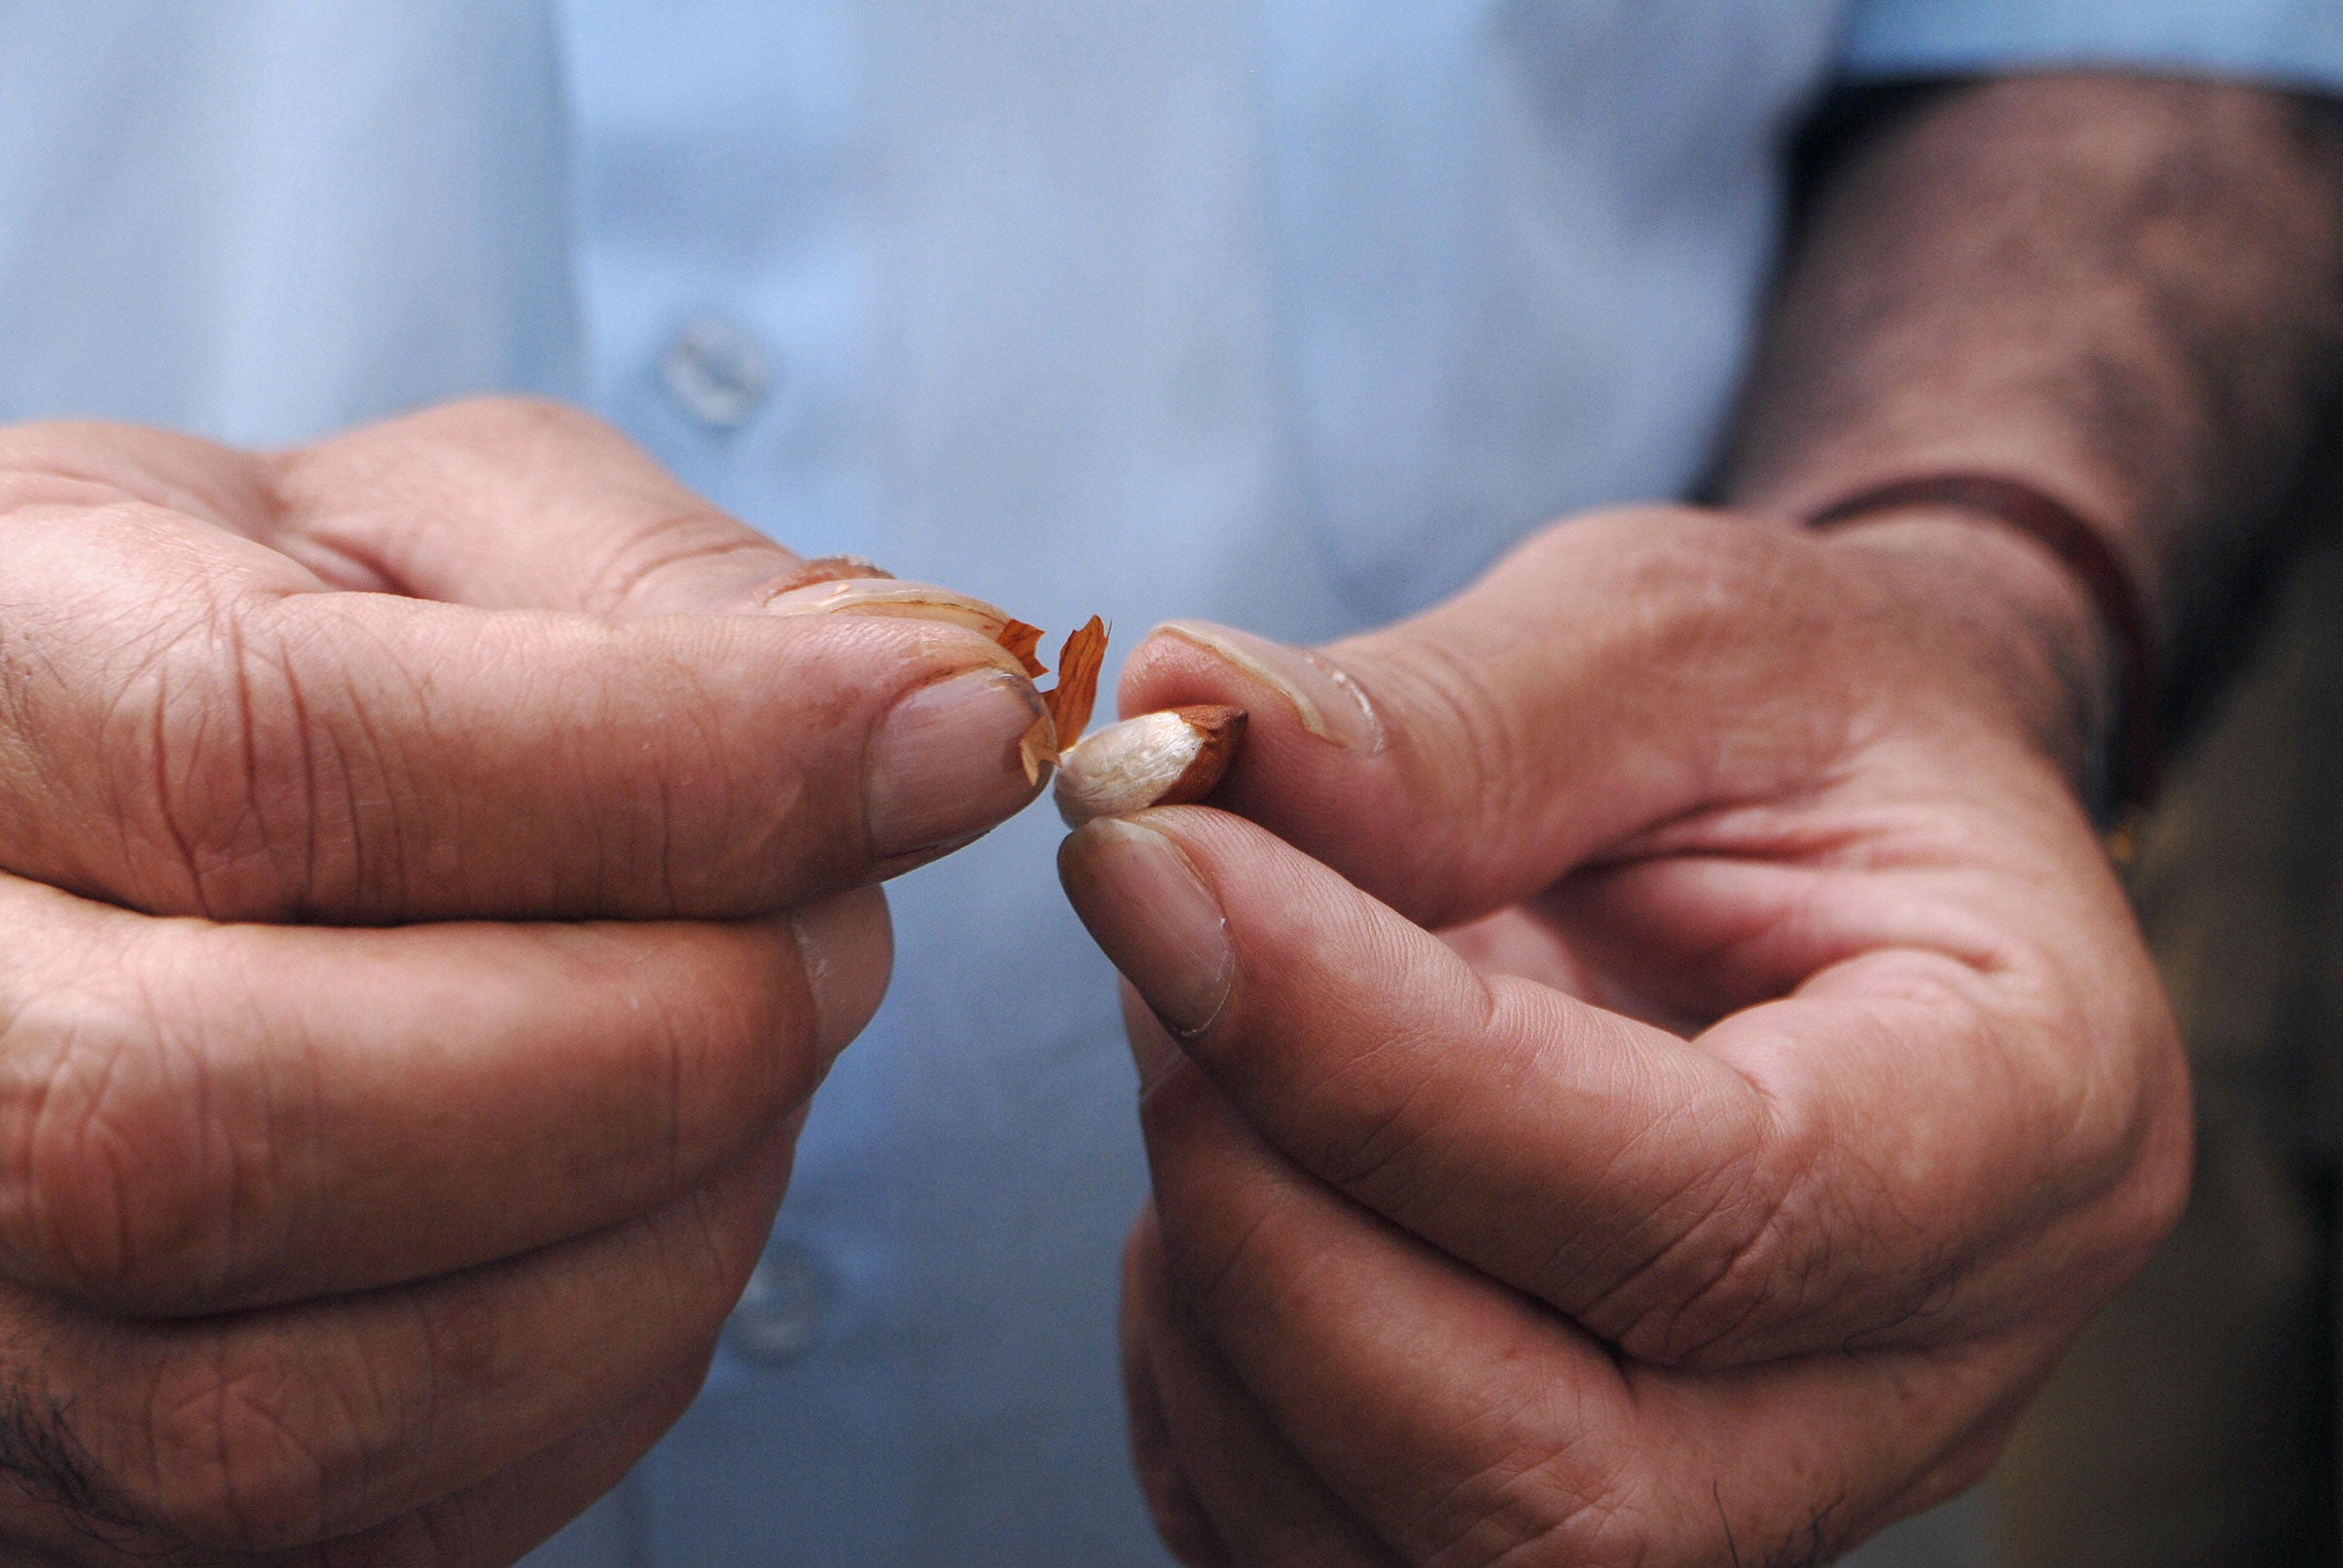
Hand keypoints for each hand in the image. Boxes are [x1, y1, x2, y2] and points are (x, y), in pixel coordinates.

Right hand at [0, 399, 1047, 1562]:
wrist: (83, 859)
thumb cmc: (263, 651)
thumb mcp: (419, 529)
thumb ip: (651, 586)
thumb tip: (923, 699)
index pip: (269, 758)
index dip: (671, 762)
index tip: (951, 734)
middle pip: (241, 1117)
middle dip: (666, 1034)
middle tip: (846, 933)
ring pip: (318, 1386)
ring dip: (669, 1217)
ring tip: (757, 1048)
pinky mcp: (91, 1501)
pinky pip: (389, 1515)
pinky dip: (616, 1359)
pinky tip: (663, 1191)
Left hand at [1059, 506, 2189, 1565]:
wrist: (1832, 825)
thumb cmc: (1795, 720)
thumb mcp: (1675, 638)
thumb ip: (1454, 714)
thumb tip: (1180, 725)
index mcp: (2021, 1123)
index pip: (1711, 1214)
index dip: (1378, 1068)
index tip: (1154, 869)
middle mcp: (1910, 1373)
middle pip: (1558, 1486)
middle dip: (1274, 1215)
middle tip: (1163, 933)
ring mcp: (1744, 1478)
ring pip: (1411, 1547)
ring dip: (1213, 1284)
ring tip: (1194, 1018)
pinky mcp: (1578, 1500)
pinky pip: (1312, 1544)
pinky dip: (1201, 1369)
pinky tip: (1229, 1156)